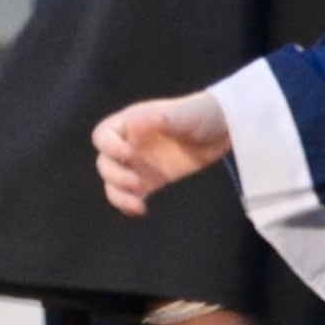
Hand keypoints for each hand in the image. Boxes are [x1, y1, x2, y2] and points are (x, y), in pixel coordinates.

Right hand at [93, 93, 231, 216]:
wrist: (222, 130)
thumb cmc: (201, 114)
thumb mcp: (184, 114)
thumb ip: (163, 118)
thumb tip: (140, 121)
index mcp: (130, 124)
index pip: (103, 136)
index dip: (109, 147)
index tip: (128, 155)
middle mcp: (129, 144)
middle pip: (105, 163)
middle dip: (116, 176)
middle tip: (137, 183)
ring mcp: (138, 164)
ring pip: (113, 183)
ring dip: (119, 196)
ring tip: (138, 206)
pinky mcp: (149, 181)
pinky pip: (130, 196)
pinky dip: (129, 205)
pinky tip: (142, 211)